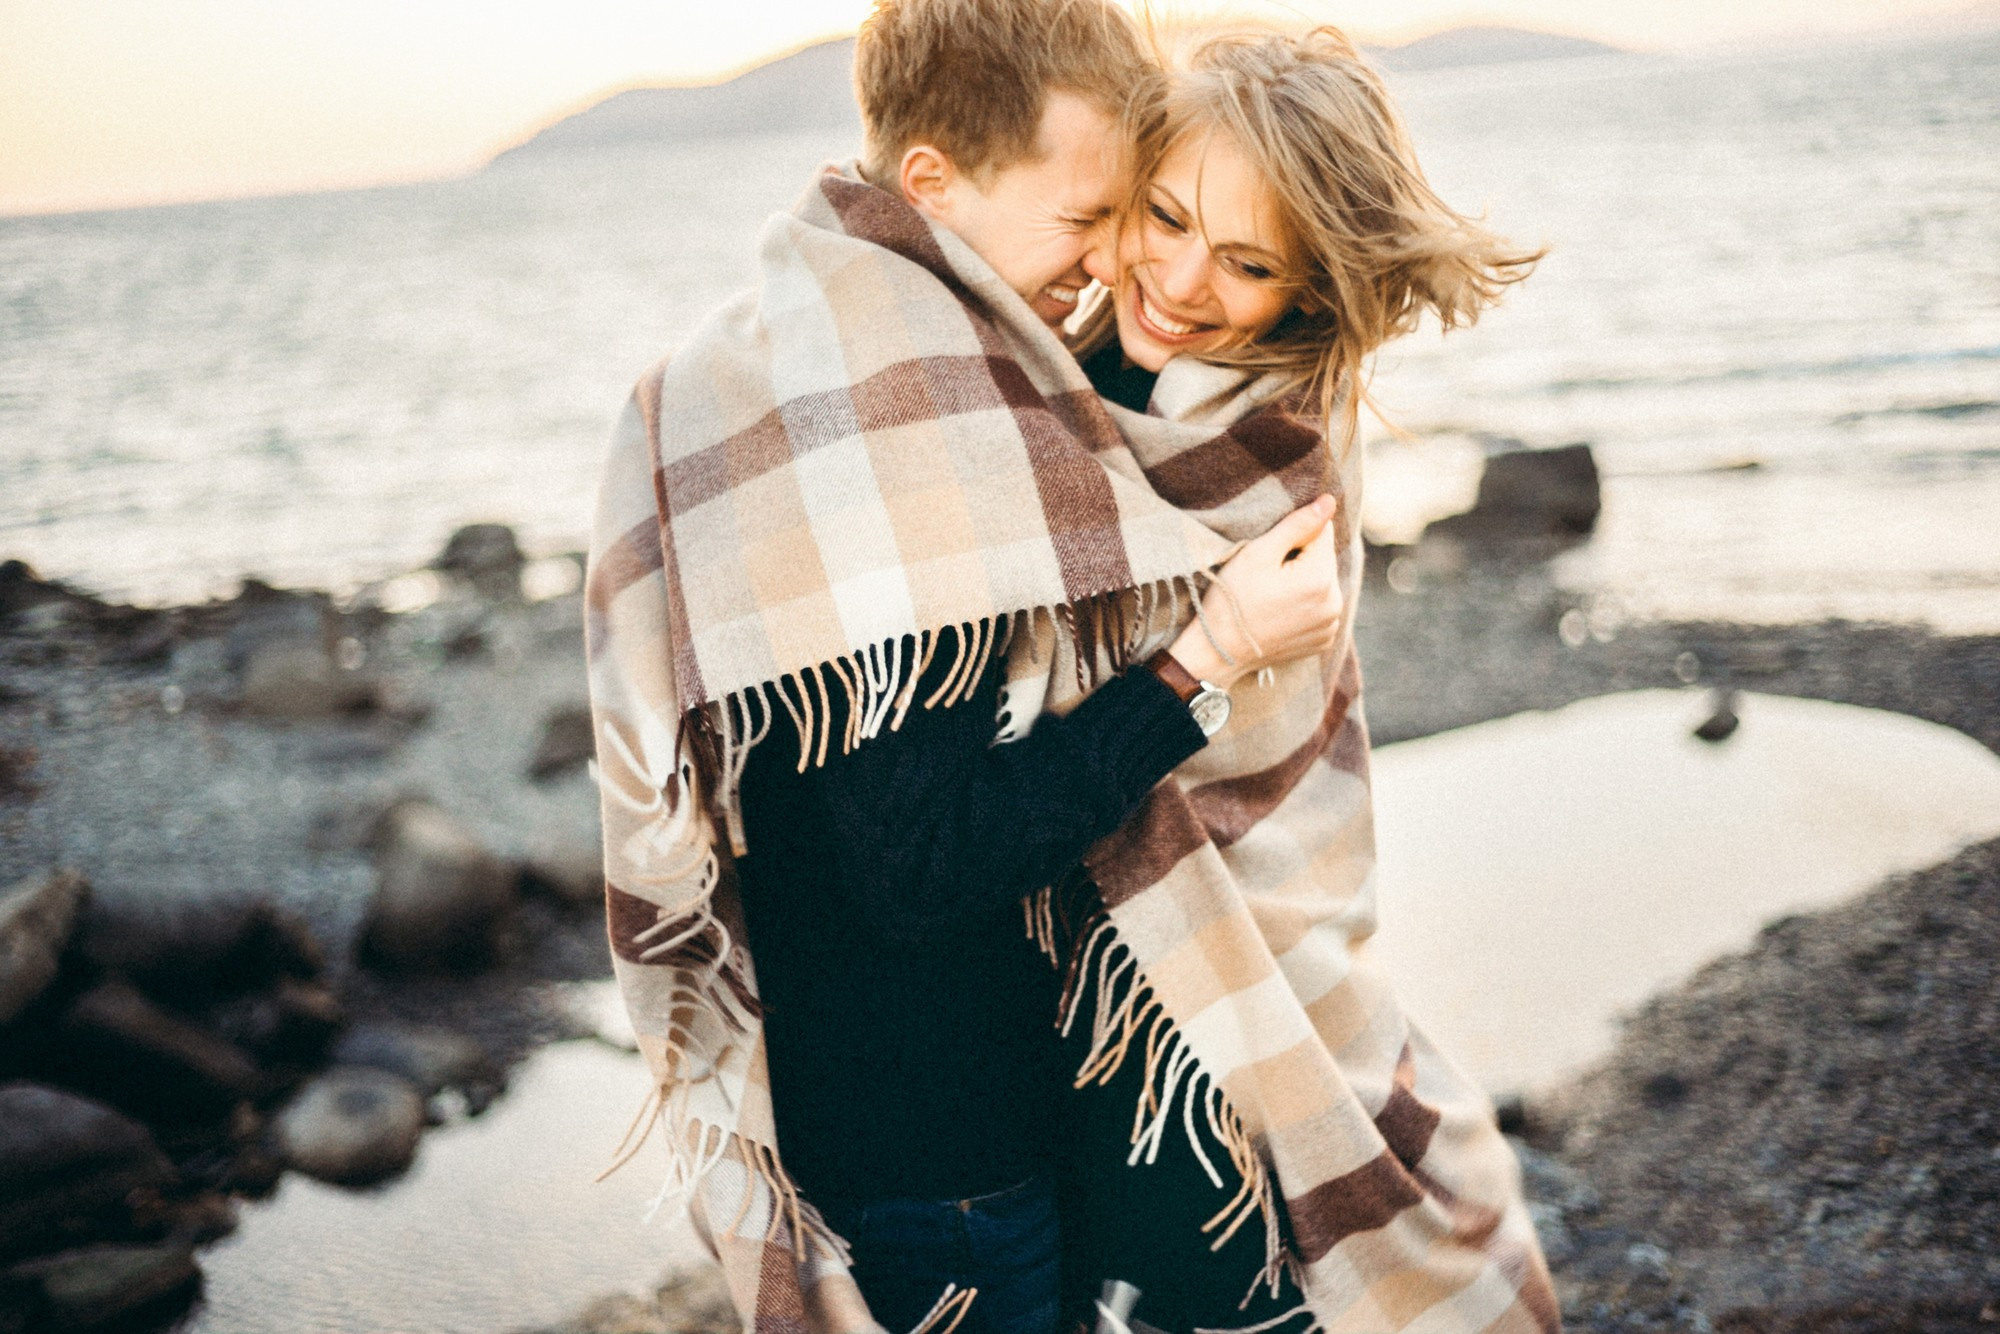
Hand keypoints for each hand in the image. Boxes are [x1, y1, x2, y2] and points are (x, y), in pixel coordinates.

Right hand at [1166, 495, 1343, 688]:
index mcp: (1321, 578)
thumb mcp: (1258, 554)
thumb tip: (1329, 501)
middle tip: (1265, 578)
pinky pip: (1320, 609)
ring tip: (1270, 597)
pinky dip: (1304, 605)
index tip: (1270, 555)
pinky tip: (1279, 613)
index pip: (1321, 532)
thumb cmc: (1232, 600)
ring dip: (1303, 582)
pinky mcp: (1322, 640)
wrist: (1218, 652)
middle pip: (1323, 560)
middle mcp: (1335, 603)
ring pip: (1322, 584)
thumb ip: (1297, 524)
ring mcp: (1330, 625)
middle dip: (1299, 560)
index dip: (1292, 537)